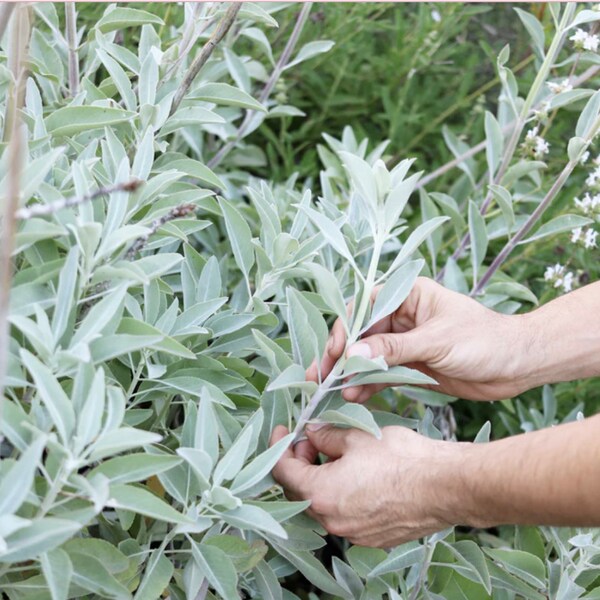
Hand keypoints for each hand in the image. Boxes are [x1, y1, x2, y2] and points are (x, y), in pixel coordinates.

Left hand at [270, 423, 466, 547]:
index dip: (279, 447)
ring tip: (337, 452)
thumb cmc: (401, 459)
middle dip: (302, 461)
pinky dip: (342, 494)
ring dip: (322, 478)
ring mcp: (353, 533)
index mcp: (321, 495)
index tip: (282, 431)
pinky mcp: (373, 537)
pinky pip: (346, 515)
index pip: (284, 472)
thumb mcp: (357, 436)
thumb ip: (326, 434)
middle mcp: (332, 521)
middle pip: (301, 490)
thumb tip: (312, 431)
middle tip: (311, 438)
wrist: (444, 486)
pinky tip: (357, 474)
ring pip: (324, 503)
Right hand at [307, 277, 531, 401]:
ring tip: (334, 393)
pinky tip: (354, 397)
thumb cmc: (484, 340)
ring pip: (368, 356)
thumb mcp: (436, 341)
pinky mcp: (410, 365)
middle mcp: (402, 316)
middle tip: (322, 376)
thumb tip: (352, 355)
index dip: (346, 328)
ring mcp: (404, 342)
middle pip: (361, 334)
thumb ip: (393, 349)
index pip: (365, 306)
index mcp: (408, 295)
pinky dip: (368, 385)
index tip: (336, 352)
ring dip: (351, 374)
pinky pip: (382, 374)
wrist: (517, 366)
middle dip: (342, 356)